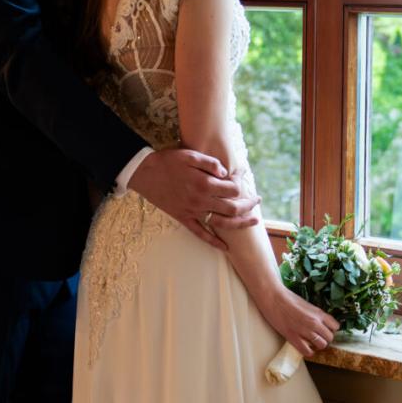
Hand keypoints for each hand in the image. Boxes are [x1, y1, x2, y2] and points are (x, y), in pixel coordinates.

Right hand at [129, 150, 261, 247]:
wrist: (144, 173)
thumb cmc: (167, 161)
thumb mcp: (189, 154)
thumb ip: (210, 163)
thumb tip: (226, 173)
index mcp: (204, 183)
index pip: (232, 188)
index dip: (241, 182)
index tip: (242, 176)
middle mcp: (201, 200)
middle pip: (232, 208)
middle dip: (249, 205)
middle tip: (257, 200)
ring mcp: (192, 212)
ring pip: (221, 223)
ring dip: (240, 223)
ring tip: (253, 221)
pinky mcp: (183, 218)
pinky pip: (200, 234)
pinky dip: (213, 242)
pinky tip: (225, 247)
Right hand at [266, 288, 337, 357]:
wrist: (273, 298)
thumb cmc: (288, 298)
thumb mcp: (307, 304)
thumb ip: (315, 314)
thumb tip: (319, 323)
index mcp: (319, 313)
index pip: (335, 326)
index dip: (331, 329)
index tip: (325, 329)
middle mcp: (315, 323)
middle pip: (330, 338)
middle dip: (325, 338)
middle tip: (318, 336)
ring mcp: (305, 331)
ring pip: (321, 345)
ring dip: (317, 345)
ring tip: (311, 342)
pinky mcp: (294, 338)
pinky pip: (307, 352)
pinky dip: (308, 351)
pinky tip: (304, 347)